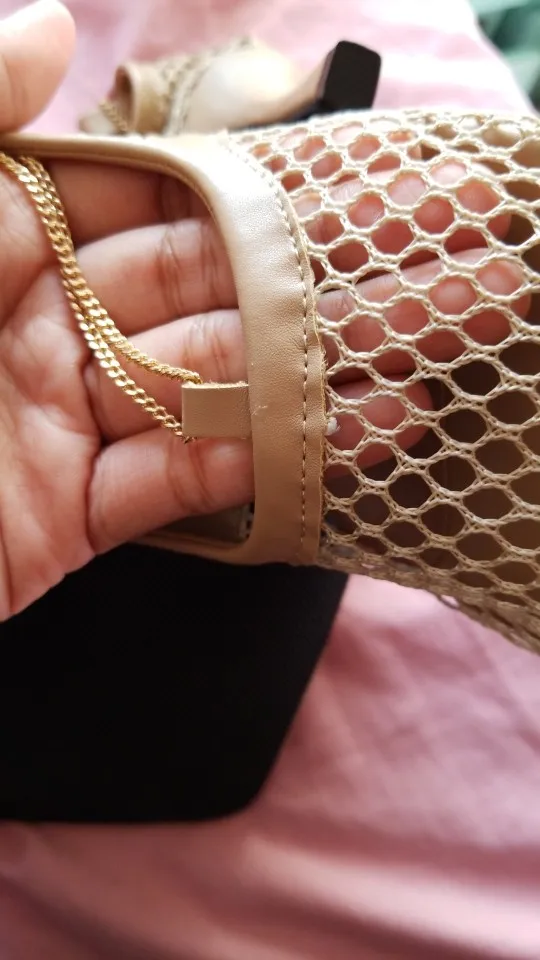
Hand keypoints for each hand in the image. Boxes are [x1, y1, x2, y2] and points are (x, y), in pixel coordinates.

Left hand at [0, 1, 523, 618]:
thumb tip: (54, 18)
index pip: (154, 191)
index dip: (264, 175)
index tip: (369, 166)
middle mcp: (35, 321)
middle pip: (211, 284)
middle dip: (336, 268)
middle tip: (461, 246)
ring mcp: (60, 423)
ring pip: (216, 384)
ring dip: (335, 361)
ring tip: (456, 327)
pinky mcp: (70, 521)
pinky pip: (185, 484)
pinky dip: (275, 459)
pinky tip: (377, 428)